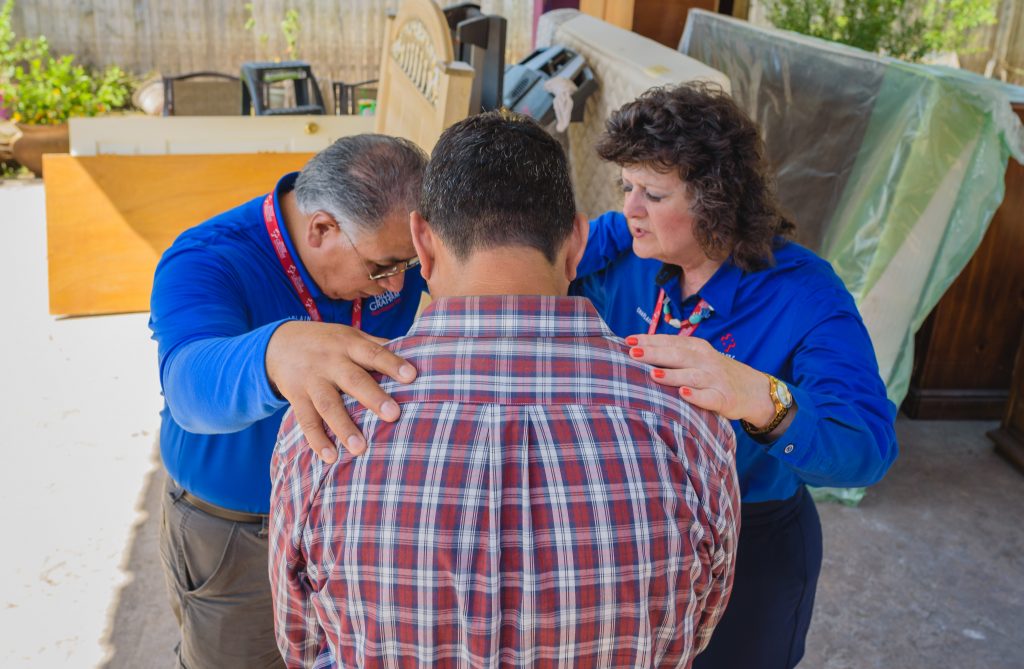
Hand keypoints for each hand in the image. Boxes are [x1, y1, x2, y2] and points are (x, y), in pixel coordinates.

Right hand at [266, 321, 416, 462]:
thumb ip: (378, 346)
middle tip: (393, 414)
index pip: (373, 352)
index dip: (392, 363)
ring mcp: (312, 380)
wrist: (278, 343)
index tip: (412, 376)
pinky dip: (317, 440)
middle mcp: (330, 361)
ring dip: (344, 427)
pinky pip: (306, 420)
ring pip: (328, 405)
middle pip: (353, 380)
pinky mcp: (296, 397)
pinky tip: (330, 457)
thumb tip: (418, 352)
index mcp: (349, 344)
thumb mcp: (350, 336)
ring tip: (360, 448)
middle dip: (373, 397)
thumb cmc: (328, 343)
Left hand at [626, 334, 775, 424]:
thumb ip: (674, 354)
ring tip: (652, 374)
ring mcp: (716, 379)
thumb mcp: (698, 358)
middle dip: (655, 353)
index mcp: (697, 348)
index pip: (670, 341)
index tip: (627, 341)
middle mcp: (706, 360)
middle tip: (633, 353)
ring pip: (692, 375)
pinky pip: (709, 397)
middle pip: (678, 355)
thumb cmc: (715, 373)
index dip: (649, 340)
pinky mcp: (724, 398)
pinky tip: (683, 394)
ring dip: (672, 374)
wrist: (754, 390)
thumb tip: (637, 350)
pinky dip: (696, 396)